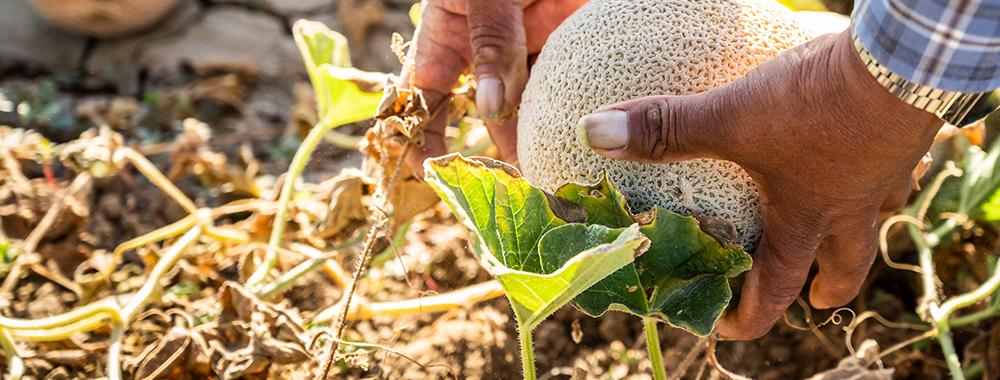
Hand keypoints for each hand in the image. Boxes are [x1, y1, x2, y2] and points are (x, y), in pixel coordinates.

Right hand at [403, 0, 587, 173]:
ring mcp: (531, 48)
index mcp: (449, 33)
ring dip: (541, 139)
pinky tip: (581, 142)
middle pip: (491, 113)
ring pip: (534, 105)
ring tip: (549, 175)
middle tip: (511, 190)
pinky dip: (575, 113)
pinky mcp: (572, 46)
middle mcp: (488, 48)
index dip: (425, 137)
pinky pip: (571, 86)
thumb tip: (492, 107)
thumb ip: (490, 43)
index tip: (434, 175)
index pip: (427, 95)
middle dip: (500, 151)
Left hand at [577, 30, 942, 338]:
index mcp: (804, 222)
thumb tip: (596, 134)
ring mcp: (882, 177)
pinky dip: (879, 174)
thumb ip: (665, 129)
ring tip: (843, 229)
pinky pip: (895, 170)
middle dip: (826, 290)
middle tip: (815, 299)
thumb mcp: (730, 118)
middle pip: (845, 269)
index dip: (749, 315)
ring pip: (876, 223)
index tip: (728, 325)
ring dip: (856, 235)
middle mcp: (848, 210)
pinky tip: (865, 154)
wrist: (900, 66)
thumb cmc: (815, 108)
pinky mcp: (904, 139)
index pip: (774, 289)